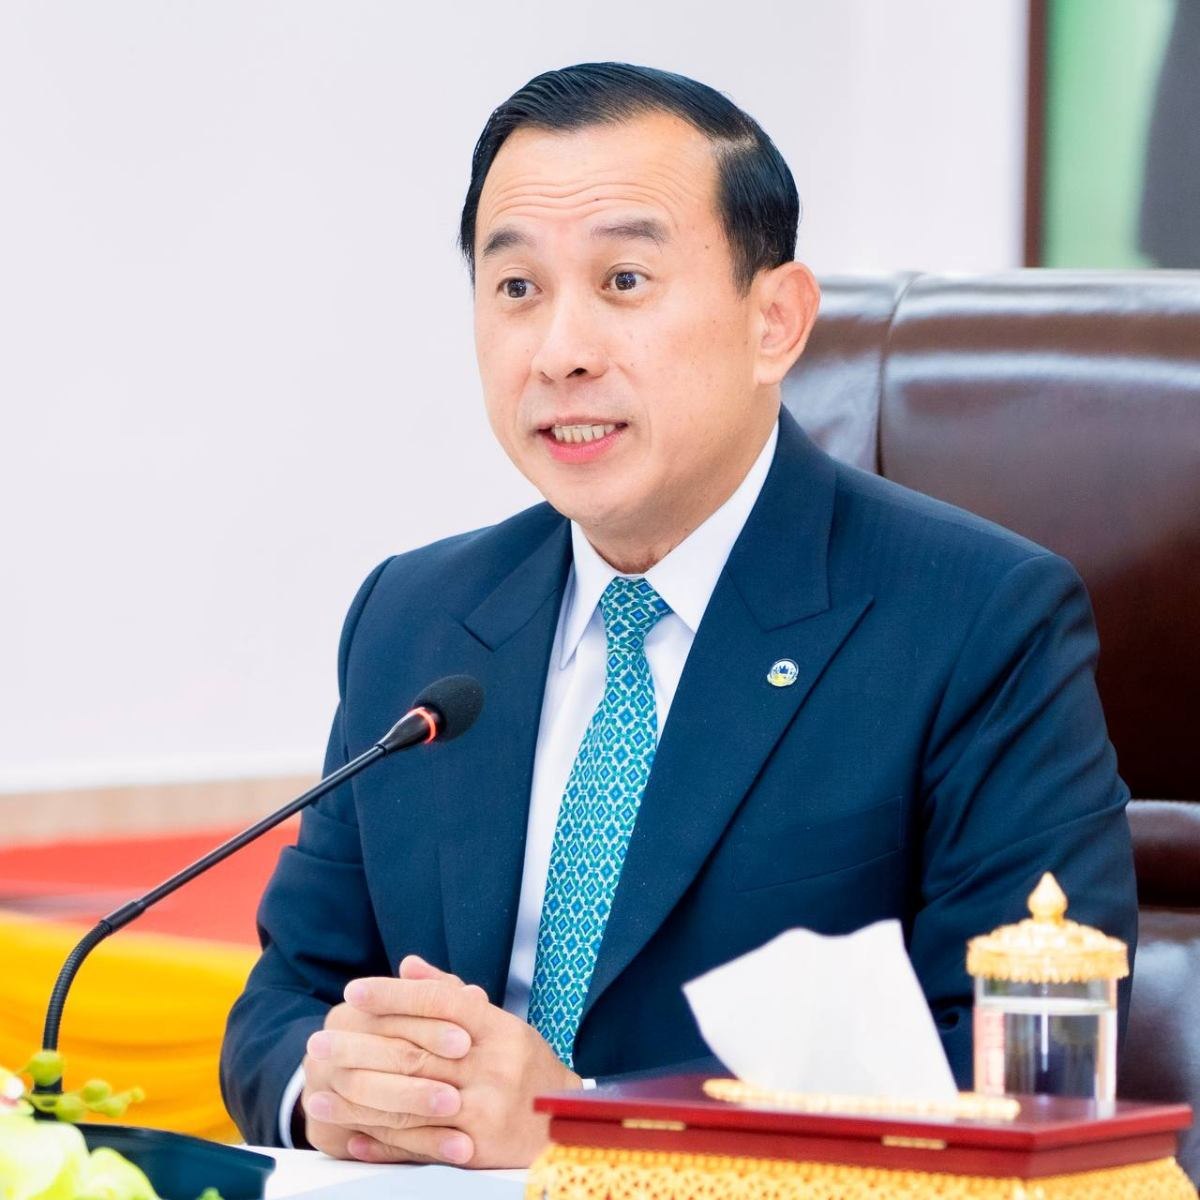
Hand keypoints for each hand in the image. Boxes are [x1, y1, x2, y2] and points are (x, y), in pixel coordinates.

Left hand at [301, 957, 580, 1166]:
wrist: (561, 1127)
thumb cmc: (523, 1067)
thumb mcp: (497, 1024)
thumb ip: (450, 994)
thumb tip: (408, 965)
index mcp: (500, 1028)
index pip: (442, 1003)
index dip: (396, 996)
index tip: (355, 991)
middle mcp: (495, 1065)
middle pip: (418, 1051)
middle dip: (363, 1045)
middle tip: (319, 1039)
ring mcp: (487, 1107)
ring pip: (411, 1099)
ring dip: (359, 1098)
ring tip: (318, 1091)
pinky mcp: (479, 1147)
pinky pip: (420, 1143)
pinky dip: (381, 1140)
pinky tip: (350, 1133)